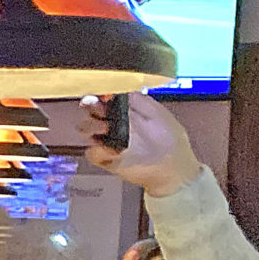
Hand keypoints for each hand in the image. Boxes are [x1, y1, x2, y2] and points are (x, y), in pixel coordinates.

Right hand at [80, 95, 202, 195]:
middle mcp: (113, 122)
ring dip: (92, 126)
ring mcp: (107, 139)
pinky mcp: (105, 158)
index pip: (105, 94)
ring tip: (106, 129)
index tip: (103, 93)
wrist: (172, 169)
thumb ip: (137, 100)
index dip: (101, 91)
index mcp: (125, 108)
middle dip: (92, 106)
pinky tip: (112, 150)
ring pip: (85, 128)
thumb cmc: (170, 141)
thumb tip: (116, 90)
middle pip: (90, 108)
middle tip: (101, 110)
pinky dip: (98, 150)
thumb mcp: (156, 113)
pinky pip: (91, 152)